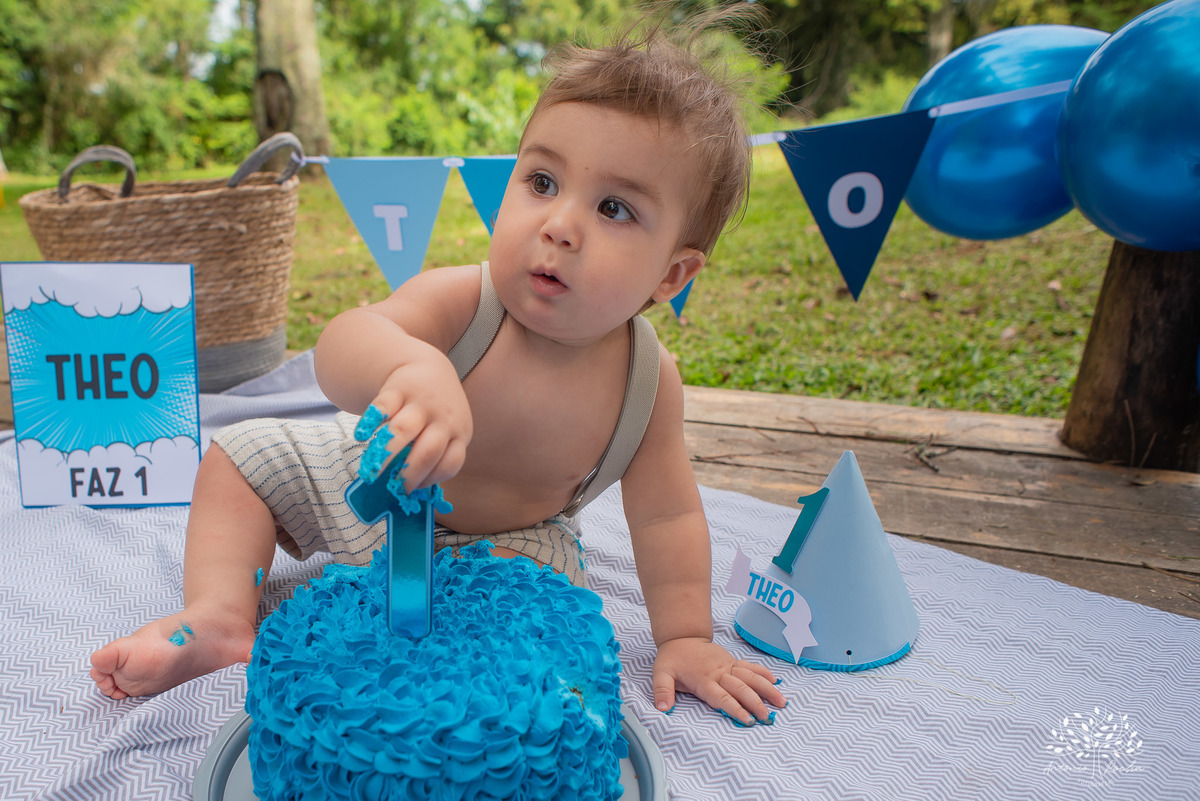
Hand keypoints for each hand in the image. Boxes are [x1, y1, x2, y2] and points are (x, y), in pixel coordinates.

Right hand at [355, 355, 471, 490]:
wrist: (429, 368)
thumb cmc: (436, 414)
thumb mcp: (447, 431)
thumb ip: (434, 457)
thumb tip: (409, 494)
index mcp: (458, 434)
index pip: (449, 463)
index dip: (431, 479)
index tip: (413, 489)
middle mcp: (442, 419)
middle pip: (427, 451)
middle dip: (408, 474)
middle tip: (390, 489)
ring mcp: (420, 403)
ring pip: (403, 430)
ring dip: (386, 453)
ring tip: (370, 471)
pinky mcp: (398, 389)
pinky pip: (383, 407)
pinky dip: (370, 422)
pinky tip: (360, 436)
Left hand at [652, 637, 785, 725]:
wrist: (682, 636)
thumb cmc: (672, 658)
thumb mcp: (660, 673)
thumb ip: (662, 690)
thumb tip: (663, 708)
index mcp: (703, 680)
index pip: (722, 697)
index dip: (735, 708)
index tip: (748, 720)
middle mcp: (719, 673)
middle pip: (741, 689)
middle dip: (756, 703)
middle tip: (768, 718)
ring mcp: (727, 666)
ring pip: (751, 677)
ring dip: (766, 689)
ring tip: (781, 702)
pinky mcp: (732, 661)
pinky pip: (750, 667)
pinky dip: (763, 673)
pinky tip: (775, 682)